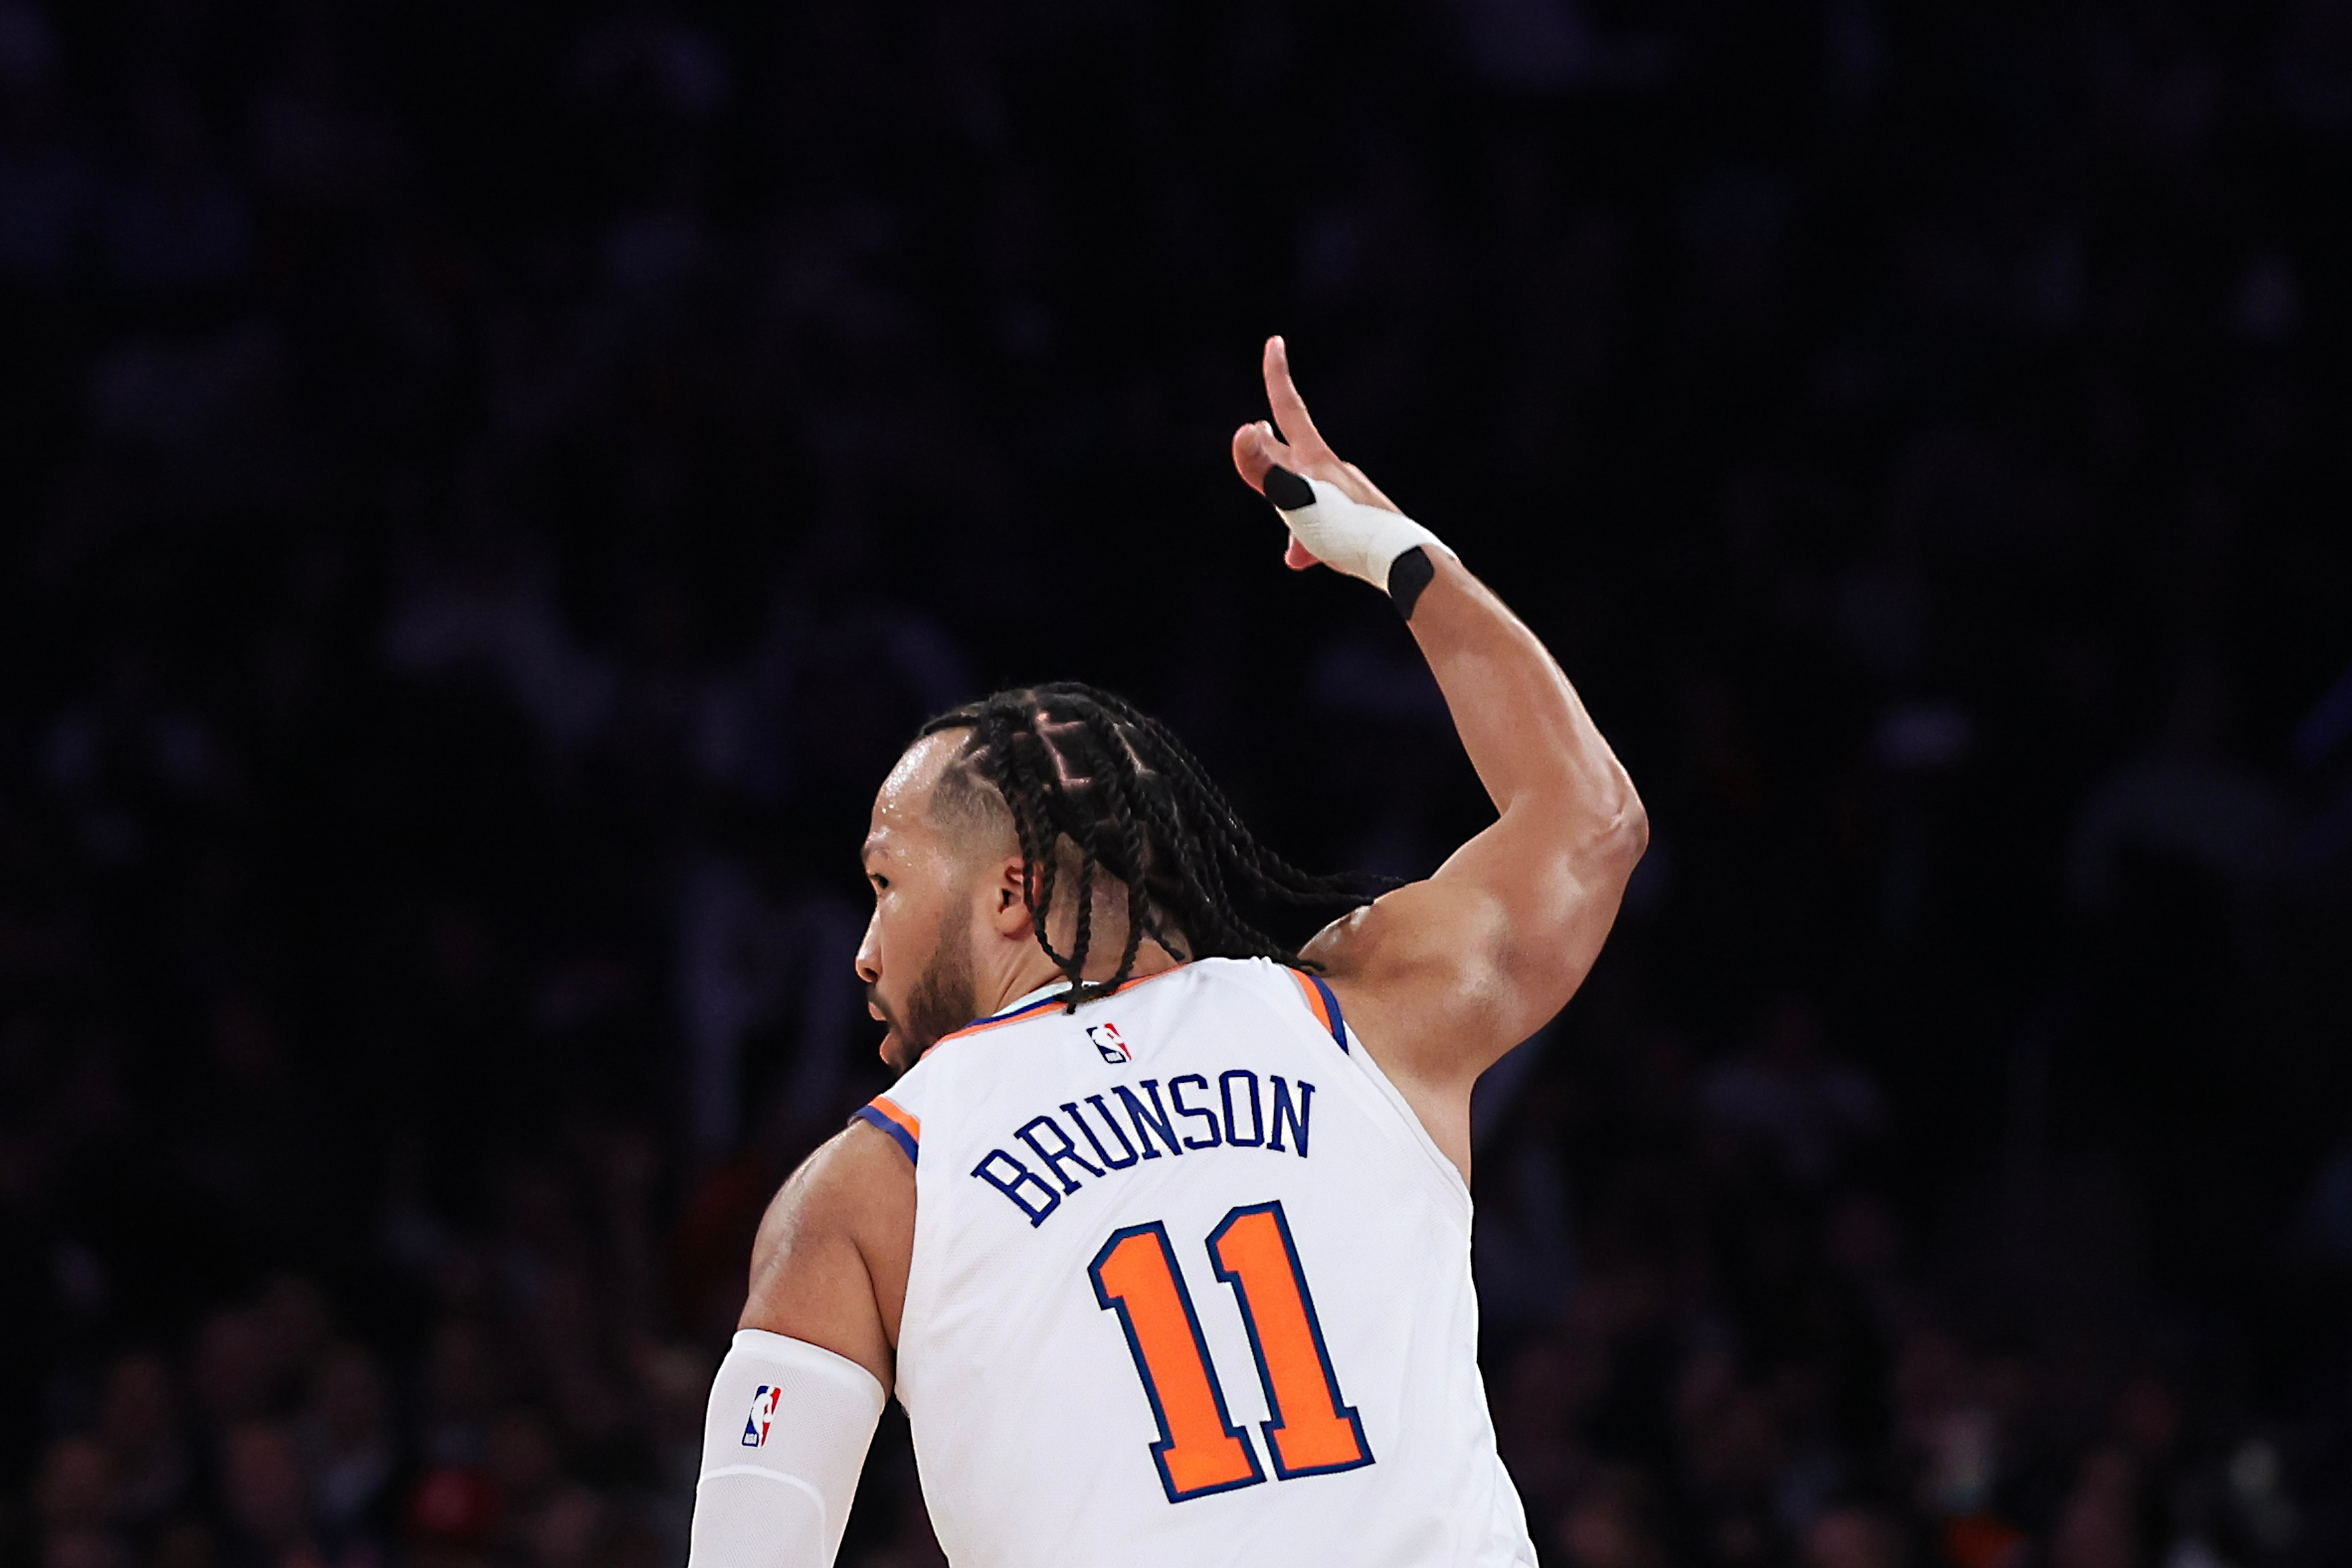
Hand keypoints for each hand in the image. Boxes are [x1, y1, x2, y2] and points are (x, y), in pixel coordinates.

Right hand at [1230, 336, 1404, 570]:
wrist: (1405, 560)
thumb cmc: (1349, 534)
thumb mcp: (1300, 502)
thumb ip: (1268, 471)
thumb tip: (1244, 431)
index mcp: (1315, 461)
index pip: (1289, 409)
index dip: (1277, 376)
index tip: (1275, 342)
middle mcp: (1333, 472)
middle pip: (1291, 452)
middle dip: (1272, 444)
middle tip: (1259, 427)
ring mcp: (1347, 495)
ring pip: (1306, 494)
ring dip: (1288, 504)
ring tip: (1280, 529)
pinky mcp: (1358, 521)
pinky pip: (1323, 522)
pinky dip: (1307, 536)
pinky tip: (1305, 557)